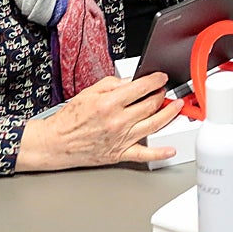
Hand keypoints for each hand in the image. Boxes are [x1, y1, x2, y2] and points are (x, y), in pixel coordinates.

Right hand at [16, 73, 181, 171]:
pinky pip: (143, 154)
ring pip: (153, 124)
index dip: (156, 80)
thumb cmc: (69, 119)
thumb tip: (132, 81)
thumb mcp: (89, 92)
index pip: (142, 88)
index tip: (161, 77)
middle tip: (165, 91)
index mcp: (110, 103)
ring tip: (176, 107)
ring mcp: (121, 138)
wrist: (55, 143)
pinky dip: (159, 153)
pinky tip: (170, 149)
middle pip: (151, 105)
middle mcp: (118, 121)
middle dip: (162, 95)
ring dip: (169, 114)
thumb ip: (113, 84)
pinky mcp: (119, 153)